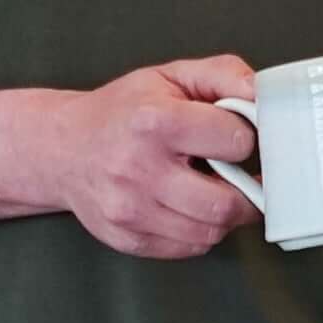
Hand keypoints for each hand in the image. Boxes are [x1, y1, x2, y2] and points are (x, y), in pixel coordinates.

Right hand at [49, 56, 261, 256]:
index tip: (233, 137)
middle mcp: (139, 169)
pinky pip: (189, 248)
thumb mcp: (170, 77)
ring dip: (224, 215)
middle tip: (244, 179)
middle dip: (247, 192)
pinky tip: (188, 208)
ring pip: (210, 232)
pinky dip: (200, 232)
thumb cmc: (121, 112)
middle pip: (226, 203)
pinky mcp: (128, 238)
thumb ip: (221, 74)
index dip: (243, 138)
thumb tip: (260, 93)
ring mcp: (131, 209)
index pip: (235, 141)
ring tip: (214, 191)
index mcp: (154, 122)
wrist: (62, 149)